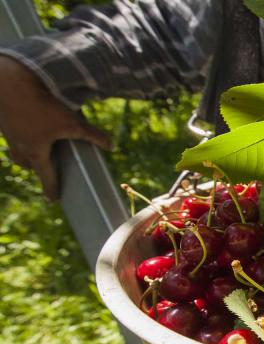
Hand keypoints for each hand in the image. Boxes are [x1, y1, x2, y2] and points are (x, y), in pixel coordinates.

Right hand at [0, 55, 111, 199]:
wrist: (9, 82)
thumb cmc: (40, 105)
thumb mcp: (72, 122)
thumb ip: (92, 136)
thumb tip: (111, 146)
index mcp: (35, 152)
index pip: (46, 177)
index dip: (52, 189)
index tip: (54, 199)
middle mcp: (18, 146)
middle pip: (27, 164)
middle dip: (37, 167)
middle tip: (47, 167)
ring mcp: (7, 132)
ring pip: (16, 149)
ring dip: (25, 150)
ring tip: (37, 145)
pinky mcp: (2, 119)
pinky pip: (11, 132)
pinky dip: (19, 131)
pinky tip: (25, 123)